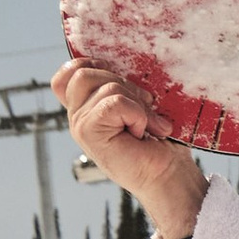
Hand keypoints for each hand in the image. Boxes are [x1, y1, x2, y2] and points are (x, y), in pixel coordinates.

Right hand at [53, 62, 207, 238]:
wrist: (169, 175)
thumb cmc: (160, 143)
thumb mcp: (140, 105)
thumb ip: (124, 87)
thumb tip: (127, 62)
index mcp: (87, 107)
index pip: (68, 72)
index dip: (91, 65)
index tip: (121, 82)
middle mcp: (77, 115)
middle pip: (85, 71)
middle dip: (123, 83)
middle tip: (145, 107)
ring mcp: (79, 124)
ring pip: (105, 86)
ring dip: (135, 102)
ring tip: (148, 124)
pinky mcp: (87, 132)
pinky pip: (114, 102)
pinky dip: (137, 114)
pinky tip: (142, 132)